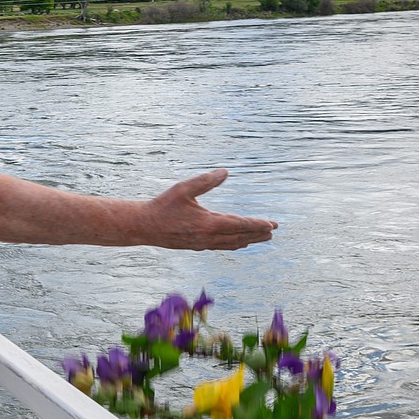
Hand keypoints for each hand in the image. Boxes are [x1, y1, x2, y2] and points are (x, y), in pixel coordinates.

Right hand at [144, 169, 276, 250]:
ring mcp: (203, 244)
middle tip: (274, 230)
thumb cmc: (162, 206)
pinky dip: (235, 244)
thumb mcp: (183, 188)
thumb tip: (225, 171)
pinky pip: (222, 247)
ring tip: (263, 237)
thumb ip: (205, 181)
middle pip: (239, 236)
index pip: (239, 224)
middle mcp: (208, 237)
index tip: (272, 224)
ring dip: (249, 240)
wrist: (144, 227)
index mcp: (208, 223)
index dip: (256, 224)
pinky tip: (240, 242)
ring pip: (232, 243)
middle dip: (258, 233)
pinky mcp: (197, 246)